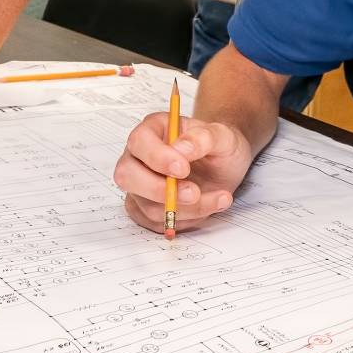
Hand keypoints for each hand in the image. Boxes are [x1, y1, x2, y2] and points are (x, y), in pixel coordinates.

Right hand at [113, 111, 253, 234]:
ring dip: (184, 208)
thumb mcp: (222, 135)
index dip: (157, 157)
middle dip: (159, 190)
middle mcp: (139, 157)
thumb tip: (182, 148)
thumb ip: (204, 137)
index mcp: (153, 129)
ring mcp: (140, 185)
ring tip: (219, 197)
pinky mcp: (147, 209)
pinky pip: (158, 222)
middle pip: (127, 176)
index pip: (139, 141)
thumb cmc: (218, 146)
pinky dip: (187, 219)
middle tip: (193, 193)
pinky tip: (210, 205)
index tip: (183, 168)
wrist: (225, 167)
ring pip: (147, 206)